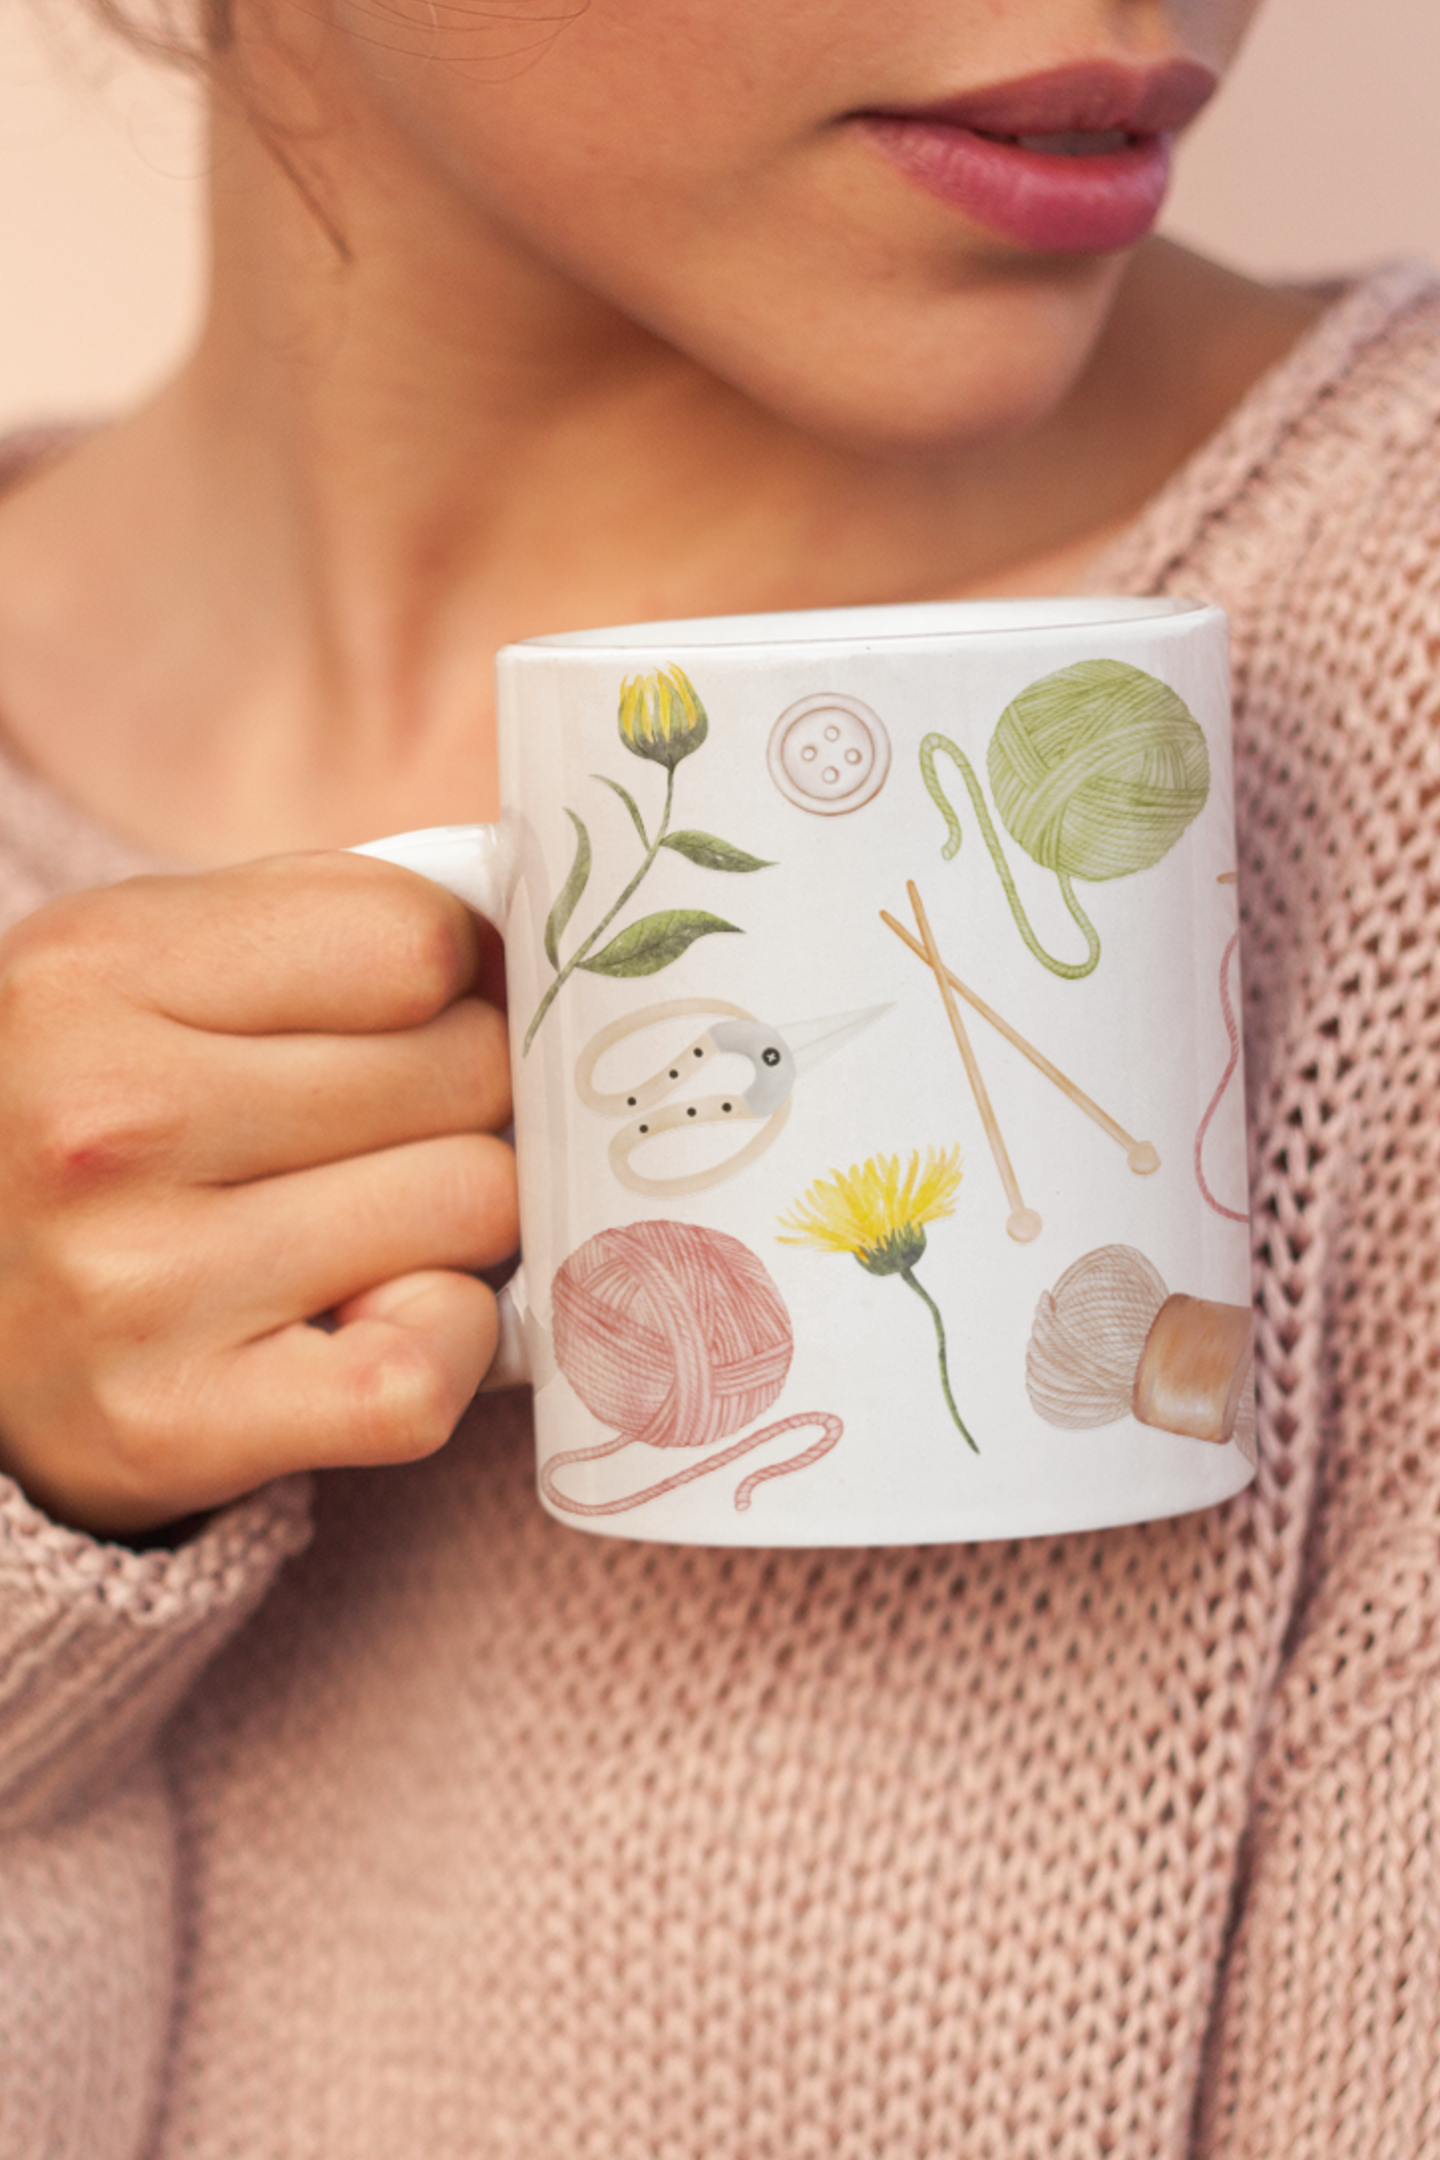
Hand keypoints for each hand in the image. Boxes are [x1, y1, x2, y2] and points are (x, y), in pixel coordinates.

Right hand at [0, 853, 517, 1535]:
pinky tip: (381, 1318)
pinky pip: (423, 1372)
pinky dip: (444, 1346)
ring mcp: (136, 1283)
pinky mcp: (175, 1425)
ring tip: (369, 1223)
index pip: (419, 943)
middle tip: (393, 1133)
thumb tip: (532, 953)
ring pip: (475, 1207)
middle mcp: (106, 1122)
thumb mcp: (148, 968)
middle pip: (466, 1075)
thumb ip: (327, 924)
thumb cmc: (90, 1117)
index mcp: (99, 969)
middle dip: (466, 1100)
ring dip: (459, 1222)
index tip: (413, 1021)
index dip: (453, 980)